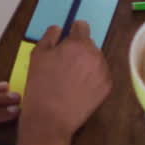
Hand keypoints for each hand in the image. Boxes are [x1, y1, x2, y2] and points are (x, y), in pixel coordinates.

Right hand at [19, 22, 111, 142]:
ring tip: (71, 78)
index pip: (82, 26)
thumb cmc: (41, 85)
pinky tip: (78, 88)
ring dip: (86, 63)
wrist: (50, 118)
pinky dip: (92, 78)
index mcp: (78, 43)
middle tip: (64, 64)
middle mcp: (95, 55)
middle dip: (78, 50)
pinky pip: (100, 75)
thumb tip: (59, 28)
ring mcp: (103, 72)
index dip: (72, 31)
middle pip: (89, 44)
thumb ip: (49, 36)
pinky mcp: (106, 88)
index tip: (66, 41)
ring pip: (95, 60)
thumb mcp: (37, 54)